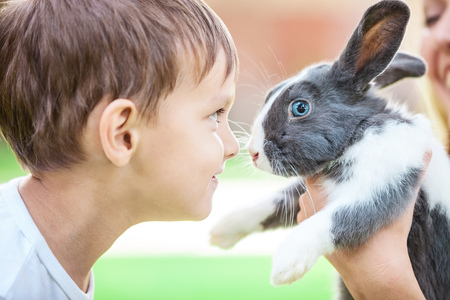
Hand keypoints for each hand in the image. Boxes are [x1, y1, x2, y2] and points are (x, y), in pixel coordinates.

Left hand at [297, 151, 430, 298]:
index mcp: (321, 182)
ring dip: (327, 194)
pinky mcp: (307, 230)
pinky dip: (323, 210)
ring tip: (347, 199)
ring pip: (314, 194)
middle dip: (334, 178)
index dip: (337, 159)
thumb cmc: (384, 233)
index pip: (324, 160)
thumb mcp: (399, 198)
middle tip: (352, 180)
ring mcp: (306, 214)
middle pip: (319, 177)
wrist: (373, 270)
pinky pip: (311, 212)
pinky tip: (339, 213)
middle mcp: (308, 196)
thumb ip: (409, 171)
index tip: (351, 161)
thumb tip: (426, 148)